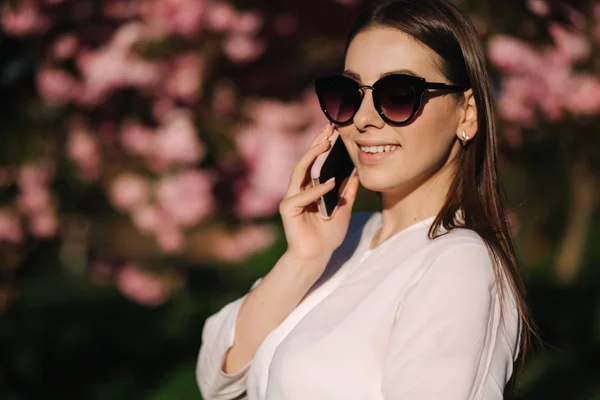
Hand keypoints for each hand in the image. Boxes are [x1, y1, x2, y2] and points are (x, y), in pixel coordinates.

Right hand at [279, 124, 359, 265]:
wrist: (316, 257)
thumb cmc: (328, 236)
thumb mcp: (344, 210)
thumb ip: (347, 192)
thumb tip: (356, 173)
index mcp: (310, 188)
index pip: (315, 162)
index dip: (323, 146)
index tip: (334, 131)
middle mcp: (298, 190)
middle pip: (306, 161)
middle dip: (316, 144)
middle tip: (328, 128)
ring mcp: (291, 199)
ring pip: (299, 171)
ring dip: (312, 157)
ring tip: (325, 144)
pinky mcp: (288, 210)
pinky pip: (302, 196)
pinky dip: (316, 190)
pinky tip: (329, 182)